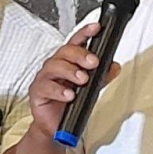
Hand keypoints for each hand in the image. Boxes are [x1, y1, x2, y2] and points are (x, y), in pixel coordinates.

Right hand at [27, 23, 120, 138]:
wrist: (55, 125)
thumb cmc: (69, 103)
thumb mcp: (89, 89)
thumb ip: (101, 76)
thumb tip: (114, 66)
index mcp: (68, 61)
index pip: (76, 42)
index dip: (85, 33)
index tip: (96, 28)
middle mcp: (55, 66)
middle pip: (65, 52)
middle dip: (80, 55)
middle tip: (93, 62)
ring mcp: (45, 78)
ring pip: (54, 66)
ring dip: (70, 71)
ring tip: (82, 79)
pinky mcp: (37, 92)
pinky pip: (45, 87)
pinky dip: (58, 90)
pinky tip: (69, 95)